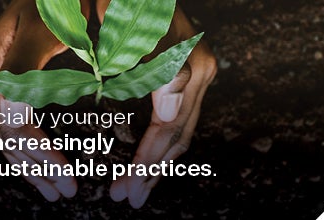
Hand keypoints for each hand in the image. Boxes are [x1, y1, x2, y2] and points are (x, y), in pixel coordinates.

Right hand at [0, 0, 89, 200]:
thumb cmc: (55, 3)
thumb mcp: (46, 30)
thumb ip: (27, 69)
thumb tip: (16, 118)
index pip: (14, 123)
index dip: (41, 153)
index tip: (69, 174)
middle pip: (7, 134)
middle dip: (38, 167)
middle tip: (66, 192)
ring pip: (4, 136)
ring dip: (30, 168)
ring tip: (56, 191)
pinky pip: (6, 124)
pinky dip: (23, 151)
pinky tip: (39, 170)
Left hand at [95, 0, 218, 207]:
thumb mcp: (125, 23)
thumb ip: (147, 65)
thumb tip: (162, 113)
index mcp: (184, 64)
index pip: (166, 128)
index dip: (146, 162)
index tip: (122, 189)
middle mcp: (200, 71)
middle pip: (177, 135)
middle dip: (151, 172)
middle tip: (126, 199)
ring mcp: (200, 72)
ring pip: (183, 130)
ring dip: (159, 165)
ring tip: (136, 192)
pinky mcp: (193, 73)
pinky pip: (182, 118)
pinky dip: (164, 145)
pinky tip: (150, 163)